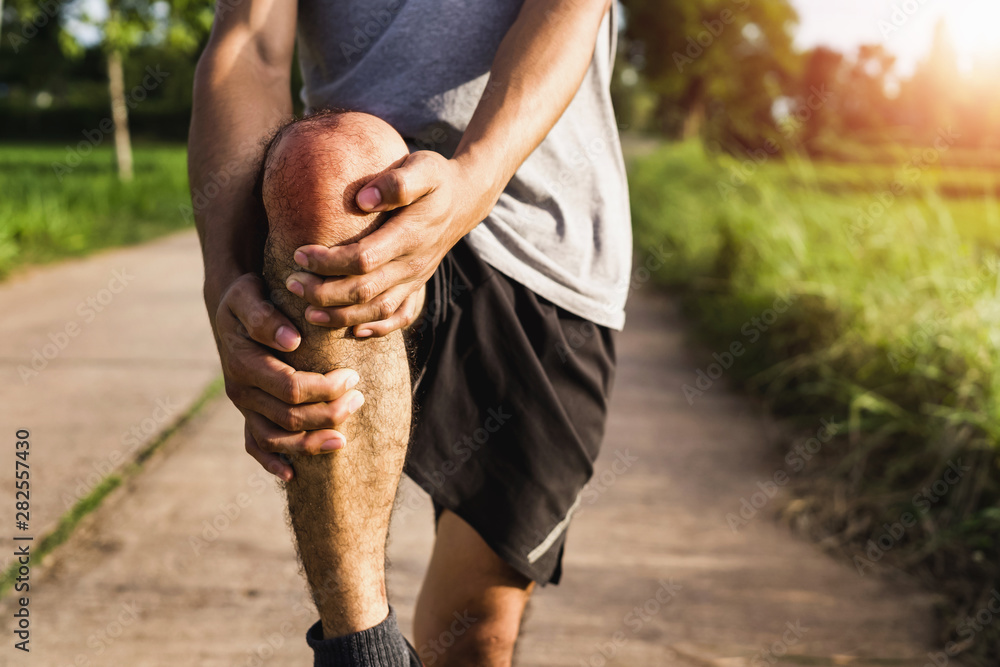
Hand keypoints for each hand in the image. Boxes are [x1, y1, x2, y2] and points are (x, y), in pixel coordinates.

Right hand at [212, 273, 365, 479]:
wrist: (234, 308)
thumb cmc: (251, 296)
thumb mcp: (248, 293)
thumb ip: (264, 316)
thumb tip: (291, 341)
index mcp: (243, 362)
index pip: (290, 387)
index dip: (324, 388)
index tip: (352, 376)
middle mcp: (240, 389)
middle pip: (289, 417)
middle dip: (329, 413)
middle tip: (359, 397)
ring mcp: (244, 406)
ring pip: (275, 439)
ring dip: (311, 443)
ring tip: (344, 437)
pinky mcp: (248, 414)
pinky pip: (255, 445)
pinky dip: (272, 463)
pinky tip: (294, 474)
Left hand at [285, 150, 497, 336]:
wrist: (464, 200)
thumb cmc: (435, 179)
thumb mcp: (423, 167)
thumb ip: (397, 182)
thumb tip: (363, 200)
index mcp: (412, 234)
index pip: (364, 258)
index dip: (329, 262)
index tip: (299, 253)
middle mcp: (413, 262)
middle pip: (365, 290)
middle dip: (324, 293)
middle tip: (292, 283)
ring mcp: (416, 278)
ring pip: (378, 309)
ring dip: (341, 316)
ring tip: (308, 313)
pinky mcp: (417, 286)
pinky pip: (401, 316)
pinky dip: (378, 328)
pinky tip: (353, 331)